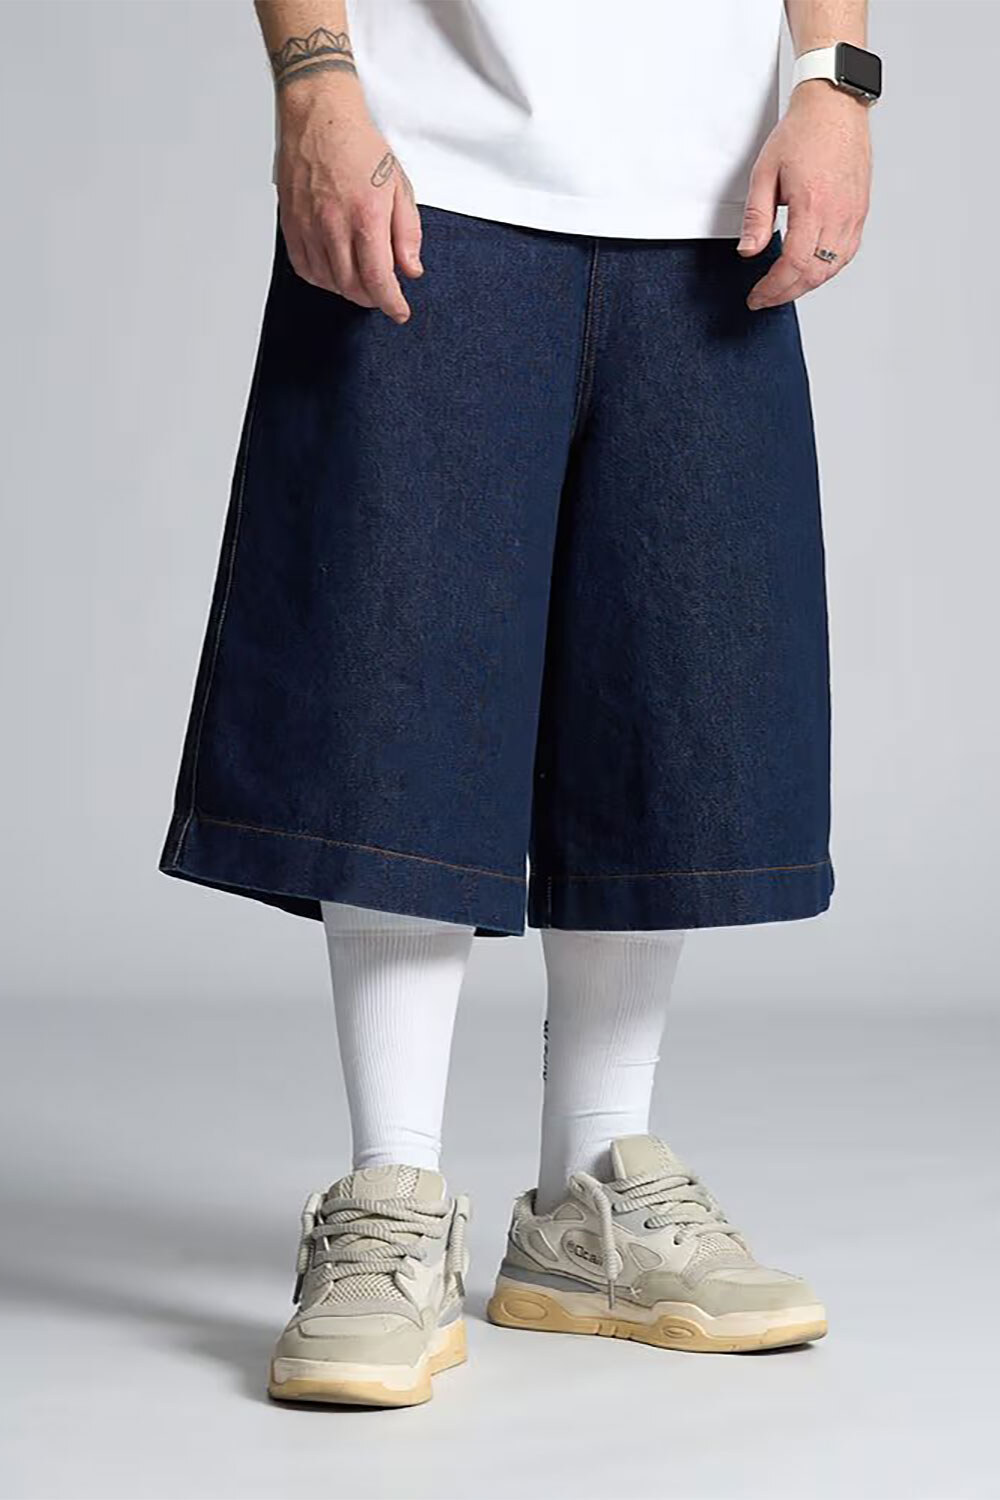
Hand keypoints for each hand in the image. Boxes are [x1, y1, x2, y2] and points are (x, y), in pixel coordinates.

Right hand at [275, 86, 421, 323]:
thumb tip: (410, 270)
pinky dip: (322, 278)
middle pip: (352, 287)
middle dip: (372, 298)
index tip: (399, 311)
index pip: (378, 279)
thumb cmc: (359, 145)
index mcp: (366, 215)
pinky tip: (335, 270)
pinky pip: (304, 266)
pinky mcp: (290, 223)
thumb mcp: (399, 185)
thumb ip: (407, 232)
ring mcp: (308, 225)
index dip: (391, 304)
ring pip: (327, 281)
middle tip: (383, 293)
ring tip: (361, 278)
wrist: (319, 114)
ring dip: (347, 289)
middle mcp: (334, 224)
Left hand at [738, 80, 871, 309]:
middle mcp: (838, 213)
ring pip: (832, 268)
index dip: (773, 288)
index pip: (793, 264)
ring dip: (807, 285)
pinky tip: (810, 270)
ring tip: (783, 288)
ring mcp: (853, 214)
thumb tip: (748, 251)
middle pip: (814, 273)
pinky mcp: (860, 211)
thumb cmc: (802, 132)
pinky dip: (827, 269)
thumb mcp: (765, 172)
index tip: (756, 296)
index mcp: (813, 204)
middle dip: (786, 293)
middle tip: (765, 298)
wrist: (835, 106)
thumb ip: (756, 217)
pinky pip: (846, 253)